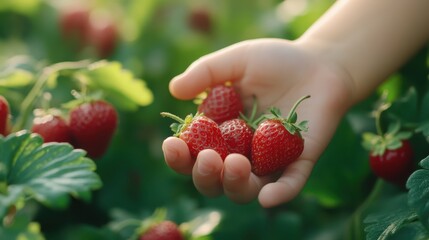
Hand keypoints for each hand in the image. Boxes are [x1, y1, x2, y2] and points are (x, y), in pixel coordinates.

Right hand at [162, 38, 353, 207]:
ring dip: (235, 184)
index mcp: (219, 133)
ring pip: (246, 189)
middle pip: (215, 180)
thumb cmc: (274, 62)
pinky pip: (289, 184)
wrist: (320, 63)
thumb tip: (174, 90)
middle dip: (205, 174)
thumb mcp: (236, 61)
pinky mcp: (299, 162)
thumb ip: (205, 73)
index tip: (173, 144)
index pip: (192, 154)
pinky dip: (279, 194)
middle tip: (208, 157)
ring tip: (235, 164)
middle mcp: (239, 153)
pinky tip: (269, 198)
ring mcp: (269, 161)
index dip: (179, 155)